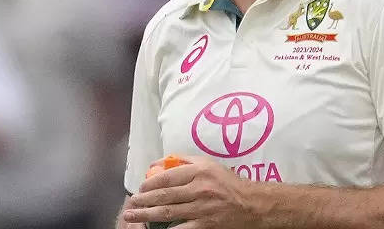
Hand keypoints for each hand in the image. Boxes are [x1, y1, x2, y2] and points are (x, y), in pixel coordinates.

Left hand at [121, 156, 255, 228]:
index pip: (167, 177)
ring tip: (133, 216)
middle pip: (165, 196)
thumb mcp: (208, 164)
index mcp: (199, 172)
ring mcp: (202, 209)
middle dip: (143, 201)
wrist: (252, 204)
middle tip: (130, 204)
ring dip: (147, 215)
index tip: (139, 188)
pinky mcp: (206, 225)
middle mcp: (199, 189)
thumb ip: (183, 160)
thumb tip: (158, 163)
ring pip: (169, 213)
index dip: (149, 184)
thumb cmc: (228, 182)